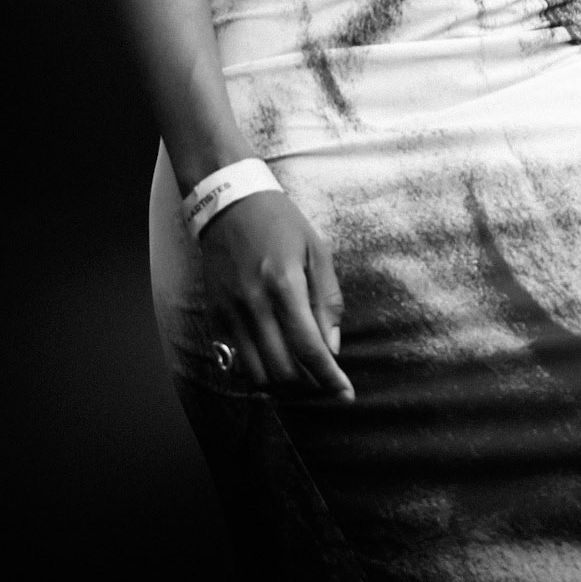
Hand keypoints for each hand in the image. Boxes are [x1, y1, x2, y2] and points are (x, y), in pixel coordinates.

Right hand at [200, 190, 353, 401]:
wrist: (229, 205)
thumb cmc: (280, 223)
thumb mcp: (317, 249)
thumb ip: (327, 299)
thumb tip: (332, 346)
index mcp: (285, 284)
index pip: (309, 348)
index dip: (329, 378)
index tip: (345, 395)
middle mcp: (254, 305)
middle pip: (283, 370)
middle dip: (309, 386)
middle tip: (325, 382)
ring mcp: (231, 314)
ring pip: (257, 375)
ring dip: (283, 384)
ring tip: (303, 374)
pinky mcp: (216, 317)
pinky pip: (237, 362)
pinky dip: (259, 372)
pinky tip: (276, 362)